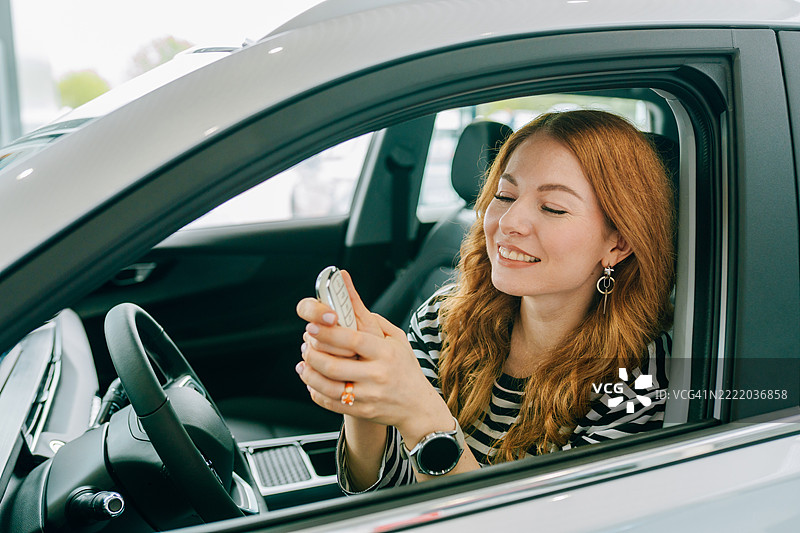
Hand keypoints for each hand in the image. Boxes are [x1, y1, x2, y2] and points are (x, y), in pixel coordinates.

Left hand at [295, 271, 450, 443]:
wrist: (417, 407)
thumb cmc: (405, 368)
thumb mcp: (397, 339)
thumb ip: (372, 318)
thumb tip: (348, 289)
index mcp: (386, 353)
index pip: (353, 340)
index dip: (329, 333)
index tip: (313, 325)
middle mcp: (377, 375)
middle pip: (334, 365)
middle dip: (313, 353)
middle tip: (305, 344)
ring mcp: (369, 396)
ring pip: (328, 386)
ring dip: (309, 374)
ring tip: (303, 363)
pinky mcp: (362, 411)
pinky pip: (330, 403)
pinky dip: (315, 391)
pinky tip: (312, 381)